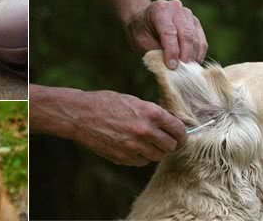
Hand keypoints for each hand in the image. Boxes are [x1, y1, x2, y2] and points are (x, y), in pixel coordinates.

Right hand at [30, 85, 186, 166]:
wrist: (81, 115)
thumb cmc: (106, 103)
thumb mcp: (134, 101)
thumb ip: (153, 113)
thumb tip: (170, 124)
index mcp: (151, 113)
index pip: (178, 129)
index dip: (181, 134)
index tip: (180, 135)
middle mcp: (146, 131)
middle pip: (171, 146)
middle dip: (170, 144)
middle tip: (165, 140)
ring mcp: (134, 147)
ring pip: (157, 156)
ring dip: (156, 151)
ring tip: (147, 143)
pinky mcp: (123, 157)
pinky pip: (142, 162)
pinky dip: (141, 157)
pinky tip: (134, 147)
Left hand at [125, 0, 207, 69]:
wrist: (144, 19)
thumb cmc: (141, 31)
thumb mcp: (141, 42)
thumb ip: (155, 51)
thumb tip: (173, 66)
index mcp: (159, 10)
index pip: (169, 32)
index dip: (172, 51)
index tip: (172, 67)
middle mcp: (176, 8)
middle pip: (186, 34)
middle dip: (185, 55)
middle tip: (182, 71)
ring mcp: (188, 14)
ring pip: (196, 38)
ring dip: (193, 57)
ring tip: (187, 70)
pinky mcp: (196, 23)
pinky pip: (201, 41)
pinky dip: (198, 54)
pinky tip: (192, 64)